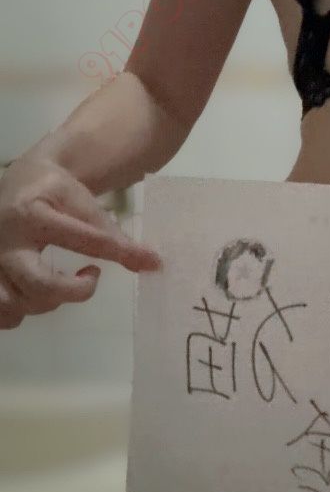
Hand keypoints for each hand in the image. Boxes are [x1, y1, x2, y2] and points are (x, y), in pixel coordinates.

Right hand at [0, 156, 161, 329]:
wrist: (22, 179)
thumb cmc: (56, 192)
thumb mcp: (84, 202)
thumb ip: (114, 235)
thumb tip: (153, 265)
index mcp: (33, 214)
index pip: (86, 240)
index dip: (123, 253)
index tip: (150, 262)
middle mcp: (4, 240)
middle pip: (37, 284)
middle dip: (71, 291)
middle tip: (89, 277)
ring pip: (13, 304)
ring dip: (43, 304)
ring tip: (57, 286)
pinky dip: (19, 312)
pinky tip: (35, 296)